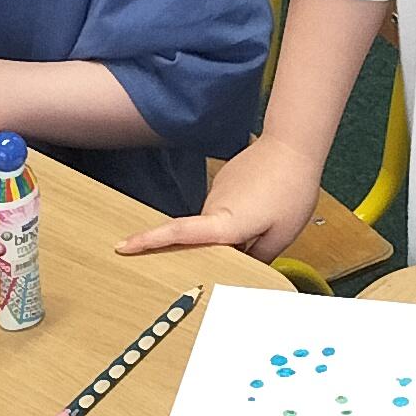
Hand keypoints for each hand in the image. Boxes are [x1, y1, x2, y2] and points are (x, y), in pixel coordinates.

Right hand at [120, 134, 318, 260]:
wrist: (292, 147)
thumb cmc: (291, 190)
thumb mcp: (282, 235)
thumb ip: (258, 257)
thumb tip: (242, 268)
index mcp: (225, 223)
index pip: (180, 234)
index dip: (149, 241)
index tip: (122, 245)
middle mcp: (213, 207)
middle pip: (202, 238)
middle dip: (215, 250)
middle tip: (246, 245)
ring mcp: (216, 193)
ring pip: (216, 224)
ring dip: (234, 231)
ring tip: (268, 222)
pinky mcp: (223, 183)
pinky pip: (224, 209)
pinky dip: (238, 214)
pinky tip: (264, 207)